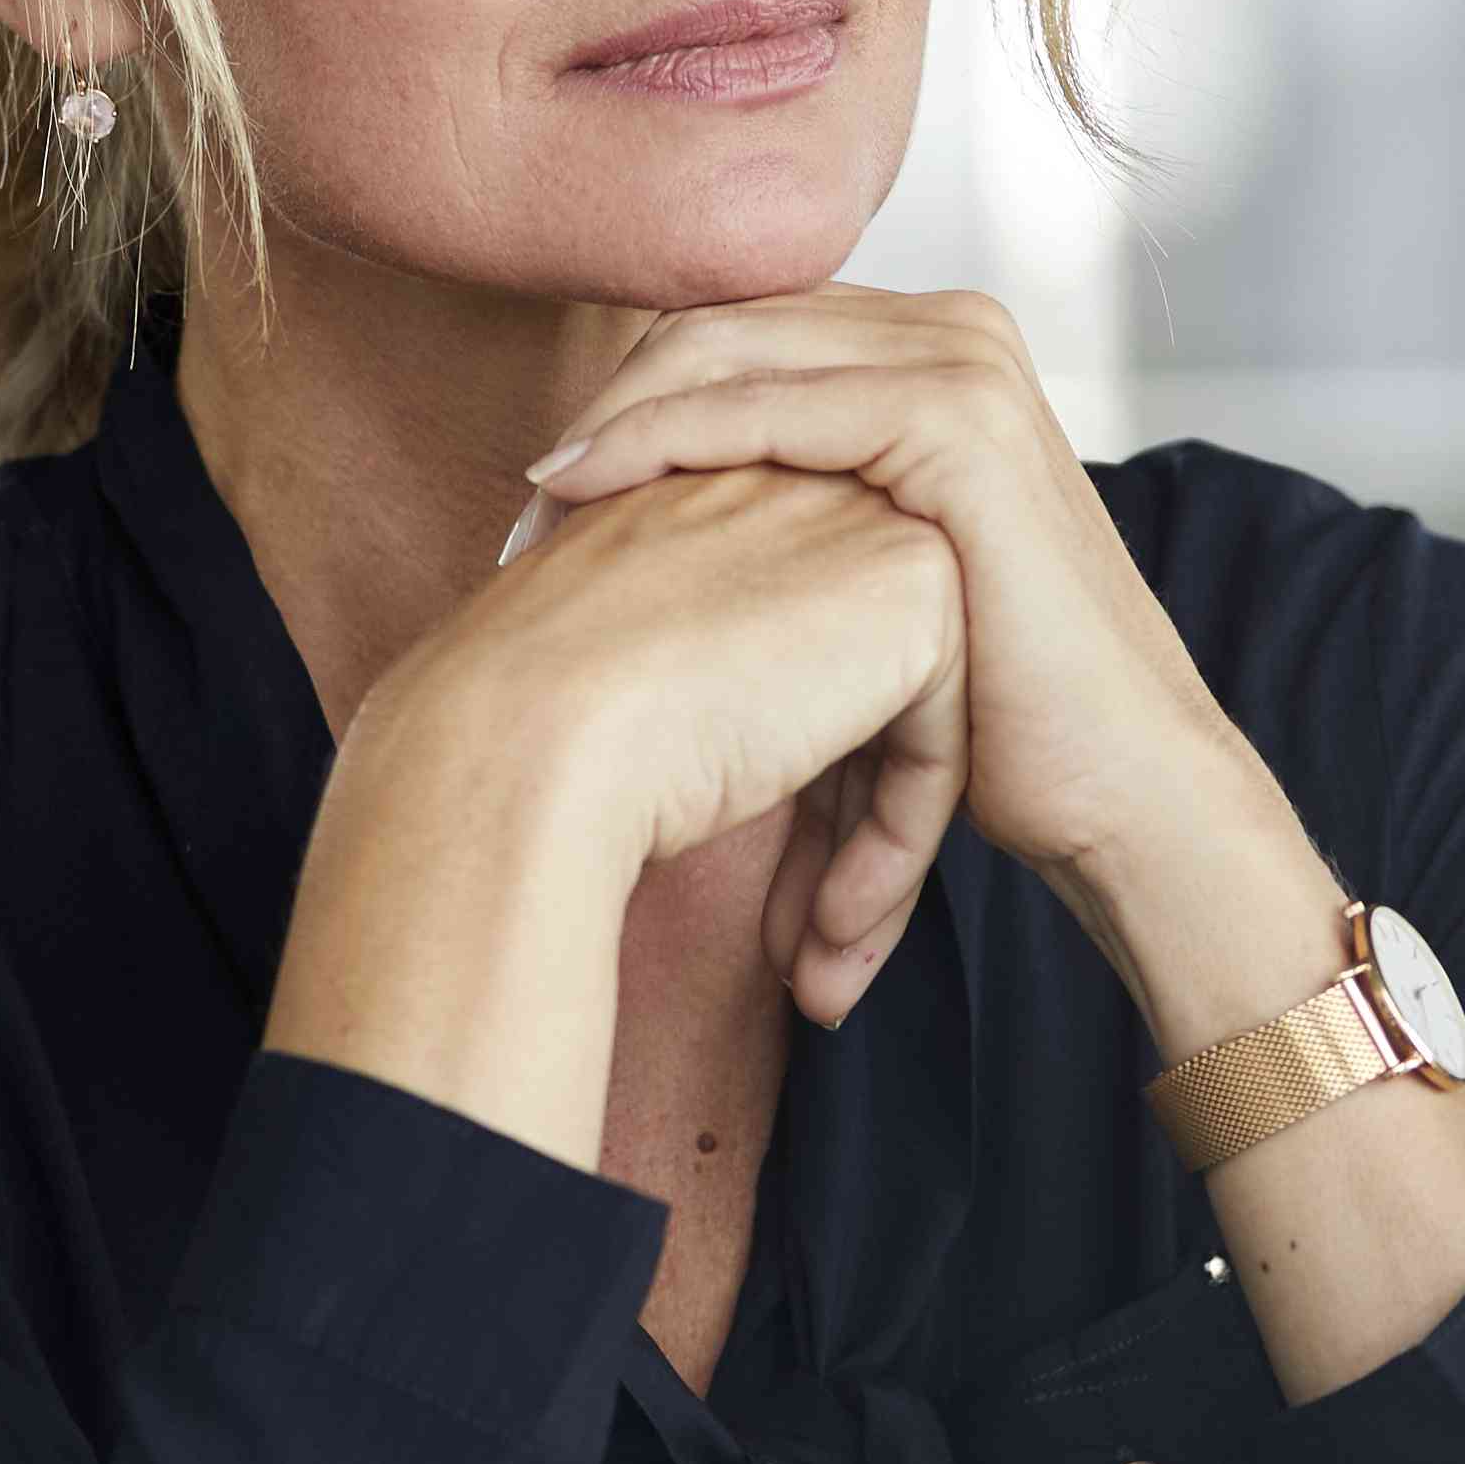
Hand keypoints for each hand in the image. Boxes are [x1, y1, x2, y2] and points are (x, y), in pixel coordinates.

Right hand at [276, 463, 957, 1164]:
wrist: (527, 734)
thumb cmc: (529, 732)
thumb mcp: (616, 690)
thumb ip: (698, 687)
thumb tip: (729, 762)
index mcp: (710, 503)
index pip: (790, 654)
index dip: (791, 792)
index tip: (765, 907)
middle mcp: (791, 492)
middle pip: (860, 689)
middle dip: (842, 837)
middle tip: (805, 951)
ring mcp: (861, 524)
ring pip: (907, 723)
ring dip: (872, 860)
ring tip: (819, 971)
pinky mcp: (916, 585)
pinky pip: (937, 740)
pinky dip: (896, 848)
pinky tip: (831, 931)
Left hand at [503, 288, 1272, 1024]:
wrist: (1117, 790)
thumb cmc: (992, 715)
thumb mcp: (867, 587)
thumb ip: (787, 517)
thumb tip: (633, 518)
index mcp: (929, 350)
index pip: (736, 331)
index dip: (627, 399)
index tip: (540, 502)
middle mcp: (951, 331)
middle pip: (719, 323)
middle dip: (607, 407)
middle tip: (521, 510)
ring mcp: (962, 364)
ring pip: (727, 350)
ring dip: (616, 424)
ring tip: (534, 514)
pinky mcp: (955, 423)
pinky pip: (764, 407)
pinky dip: (663, 442)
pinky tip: (589, 497)